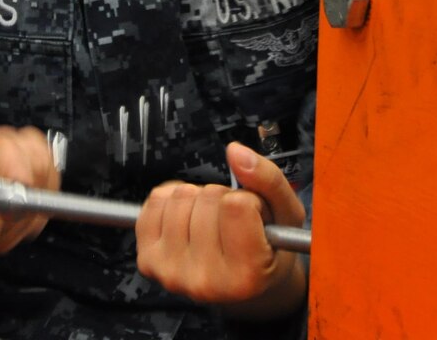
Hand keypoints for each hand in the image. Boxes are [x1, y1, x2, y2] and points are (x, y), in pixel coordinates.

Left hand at [135, 141, 307, 319]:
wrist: (244, 284)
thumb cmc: (269, 247)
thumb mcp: (287, 213)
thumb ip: (269, 179)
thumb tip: (235, 151)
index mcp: (246, 276)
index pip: (236, 204)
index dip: (250, 200)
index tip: (254, 219)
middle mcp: (206, 281)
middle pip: (207, 198)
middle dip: (223, 199)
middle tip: (232, 223)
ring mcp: (172, 272)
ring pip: (181, 196)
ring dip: (199, 199)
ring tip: (213, 222)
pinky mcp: (149, 260)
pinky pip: (156, 201)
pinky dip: (173, 198)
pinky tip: (189, 218)